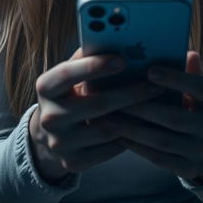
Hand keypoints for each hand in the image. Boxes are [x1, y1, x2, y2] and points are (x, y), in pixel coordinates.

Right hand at [30, 47, 166, 173]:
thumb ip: (88, 57)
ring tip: (157, 105)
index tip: (122, 59)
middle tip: (156, 85)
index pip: (68, 74)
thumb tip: (121, 40)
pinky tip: (146, 125)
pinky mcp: (73, 162)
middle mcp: (49, 116)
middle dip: (130, 93)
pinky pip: (109, 149)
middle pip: (95, 105)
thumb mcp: (71, 74)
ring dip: (135, 117)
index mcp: (46, 87)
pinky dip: (129, 136)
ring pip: (106, 130)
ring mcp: (59, 142)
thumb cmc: (70, 92)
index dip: (94, 66)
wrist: (49, 133)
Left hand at [96, 51, 202, 182]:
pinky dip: (137, 147)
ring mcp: (201, 150)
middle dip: (143, 107)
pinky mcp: (188, 168)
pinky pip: (158, 159)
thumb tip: (181, 49)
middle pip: (175, 117)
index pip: (199, 87)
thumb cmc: (195, 105)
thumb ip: (188, 70)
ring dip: (133, 129)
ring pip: (163, 141)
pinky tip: (118, 136)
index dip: (175, 79)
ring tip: (108, 118)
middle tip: (116, 97)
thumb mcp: (197, 87)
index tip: (150, 70)